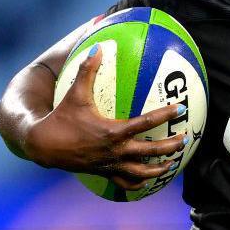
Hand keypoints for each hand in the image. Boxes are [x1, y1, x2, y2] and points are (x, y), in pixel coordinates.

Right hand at [24, 43, 185, 189]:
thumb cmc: (62, 117)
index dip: (165, 115)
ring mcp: (111, 164)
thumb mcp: (75, 93)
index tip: (180, 108)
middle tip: (185, 139)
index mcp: (113, 131)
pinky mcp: (104, 173)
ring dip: (159, 169)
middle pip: (151, 151)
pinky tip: (147, 181)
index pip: (146, 122)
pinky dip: (138, 183)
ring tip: (172, 164)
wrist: (44, 146)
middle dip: (170, 146)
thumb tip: (97, 47)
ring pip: (141, 172)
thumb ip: (87, 69)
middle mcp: (116, 150)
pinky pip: (125, 182)